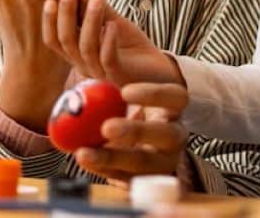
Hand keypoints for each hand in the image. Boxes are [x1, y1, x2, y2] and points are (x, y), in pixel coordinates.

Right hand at [44, 0, 183, 87]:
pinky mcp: (119, 75)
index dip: (50, 21)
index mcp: (78, 54)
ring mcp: (100, 72)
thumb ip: (100, 11)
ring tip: (96, 0)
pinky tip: (113, 24)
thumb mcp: (114, 24)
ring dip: (90, 22)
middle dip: (66, 15)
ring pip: (86, 48)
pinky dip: (108, 40)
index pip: (55, 40)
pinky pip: (108, 59)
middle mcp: (84, 65)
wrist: (159, 70)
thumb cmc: (133, 48)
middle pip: (66, 42)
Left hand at [74, 83, 188, 185]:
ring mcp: (163, 162)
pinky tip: (85, 159)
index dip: (153, 94)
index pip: (176, 97)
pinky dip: (104, 170)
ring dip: (113, 158)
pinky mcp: (147, 182)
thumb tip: (83, 78)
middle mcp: (175, 135)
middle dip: (136, 131)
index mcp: (174, 109)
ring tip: (83, 153)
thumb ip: (110, 88)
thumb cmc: (131, 111)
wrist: (144, 143)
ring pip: (145, 163)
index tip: (124, 91)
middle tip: (106, 127)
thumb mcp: (127, 98)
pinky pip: (127, 179)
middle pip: (166, 134)